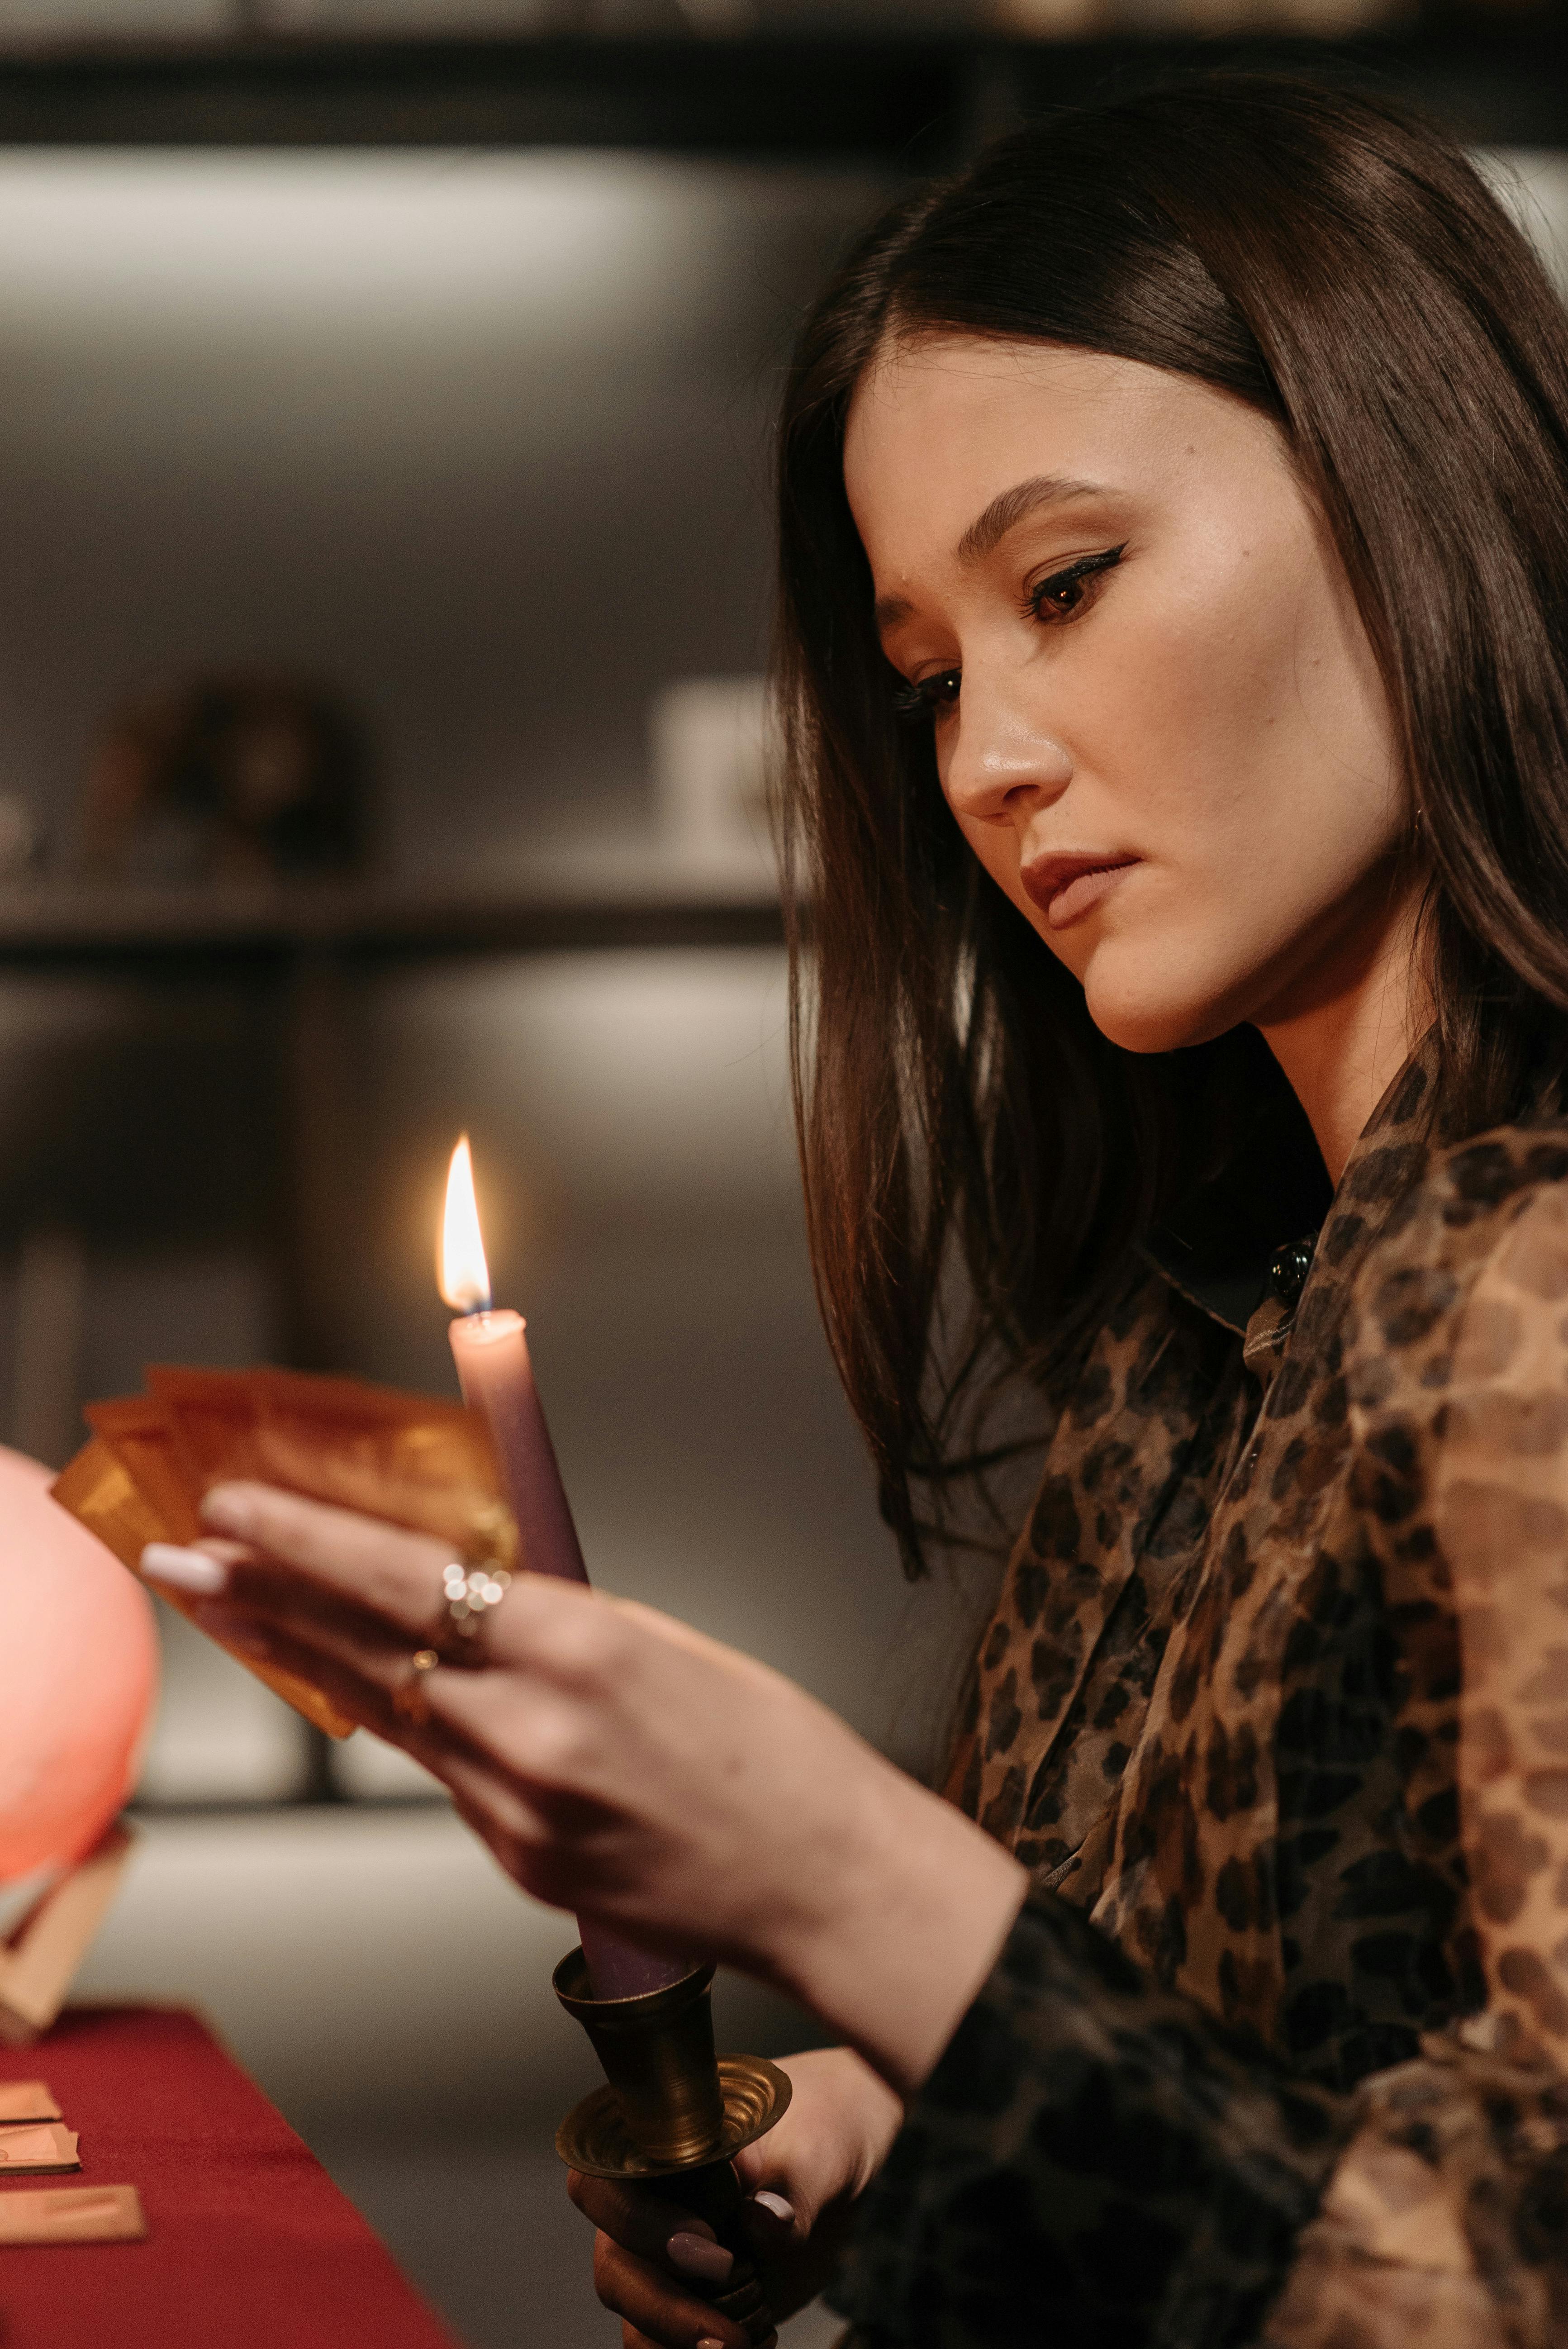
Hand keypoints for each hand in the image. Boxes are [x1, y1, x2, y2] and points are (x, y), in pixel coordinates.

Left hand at [142, 1484, 1026, 2090]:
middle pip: (366, 1649)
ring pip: (389, 1714)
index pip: (409, 1581)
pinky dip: (402, 1723)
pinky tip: (362, 1689)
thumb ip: (557, 1613)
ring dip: (308, 1658)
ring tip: (236, 1610)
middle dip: (262, 1598)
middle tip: (182, 1555)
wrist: (826, 1880)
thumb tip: (472, 1579)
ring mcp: (519, 1810)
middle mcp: (533, 1731)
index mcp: (582, 1648)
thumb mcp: (667, 1641)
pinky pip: (445, 1776)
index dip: (309, 1539)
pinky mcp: (520, 1865)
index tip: (237, 1503)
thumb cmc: (773, 1748)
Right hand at [568, 2046, 903, 2346]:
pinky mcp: (694, 2298)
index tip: (706, 2246)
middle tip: (725, 2332)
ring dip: (674, 2340)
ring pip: (632, 2310)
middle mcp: (653, 2200)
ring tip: (741, 2346)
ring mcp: (670, 2255)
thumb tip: (762, 2221)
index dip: (636, 2221)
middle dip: (662, 2305)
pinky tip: (755, 2347)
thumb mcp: (825, 2143)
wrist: (851, 2160)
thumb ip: (797, 2179)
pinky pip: (661, 2338)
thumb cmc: (828, 2126)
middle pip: (614, 2263)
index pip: (606, 2180)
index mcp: (665, 2144)